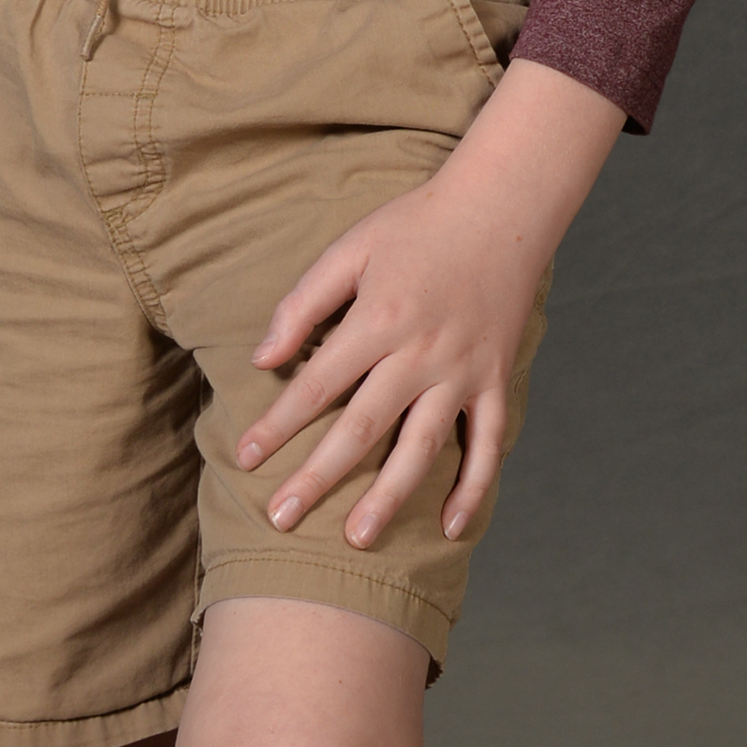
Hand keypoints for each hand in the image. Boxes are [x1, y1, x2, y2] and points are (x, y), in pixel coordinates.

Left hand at [234, 57, 624, 548]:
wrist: (500, 208)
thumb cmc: (415, 226)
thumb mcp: (350, 249)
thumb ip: (304, 304)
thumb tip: (261, 359)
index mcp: (379, 319)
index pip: (317, 385)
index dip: (278, 425)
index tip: (246, 459)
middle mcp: (421, 354)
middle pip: (362, 428)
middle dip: (318, 476)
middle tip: (281, 519)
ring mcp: (463, 372)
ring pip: (422, 448)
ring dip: (390, 497)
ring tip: (356, 537)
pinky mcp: (495, 380)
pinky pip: (488, 444)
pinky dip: (474, 488)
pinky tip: (451, 527)